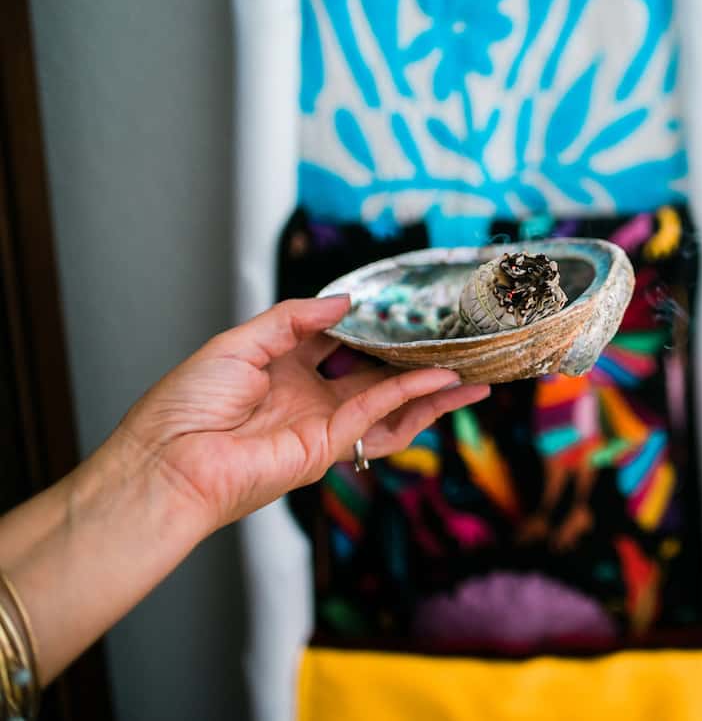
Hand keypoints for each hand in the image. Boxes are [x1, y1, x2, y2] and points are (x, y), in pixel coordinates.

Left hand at [106, 295, 489, 532]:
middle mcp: (309, 396)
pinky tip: (441, 379)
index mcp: (282, 368)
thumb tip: (346, 302)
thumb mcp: (241, 342)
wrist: (169, 462)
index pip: (339, 341)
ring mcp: (323, 424)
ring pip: (391, 403)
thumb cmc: (186, 405)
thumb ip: (294, 319)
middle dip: (414, 359)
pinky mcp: (329, 449)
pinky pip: (379, 415)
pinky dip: (412, 397)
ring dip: (431, 389)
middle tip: (452, 341)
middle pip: (375, 374)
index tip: (404, 307)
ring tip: (471, 371)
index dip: (372, 324)